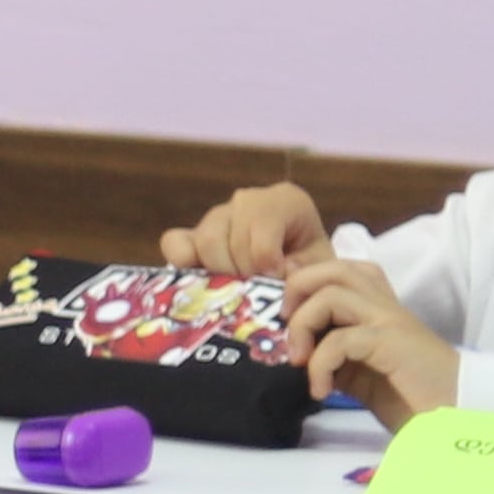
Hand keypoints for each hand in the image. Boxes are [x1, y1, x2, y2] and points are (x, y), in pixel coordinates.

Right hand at [166, 182, 330, 279]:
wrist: (299, 271)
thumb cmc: (310, 267)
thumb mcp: (319, 268)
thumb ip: (305, 271)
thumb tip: (275, 274)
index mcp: (284, 201)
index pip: (262, 230)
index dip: (267, 264)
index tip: (276, 281)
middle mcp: (247, 201)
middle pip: (232, 238)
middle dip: (242, 273)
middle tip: (254, 292)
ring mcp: (216, 216)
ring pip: (205, 242)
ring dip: (219, 274)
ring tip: (235, 289)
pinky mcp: (190, 235)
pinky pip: (174, 243)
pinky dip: (182, 264)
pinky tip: (202, 282)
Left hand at [277, 261, 462, 422]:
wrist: (455, 416)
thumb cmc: (409, 397)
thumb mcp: (357, 371)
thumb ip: (330, 352)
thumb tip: (292, 346)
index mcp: (378, 308)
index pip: (338, 270)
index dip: (303, 285)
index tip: (283, 319)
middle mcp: (385, 306)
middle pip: (333, 268)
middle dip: (296, 291)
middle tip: (285, 330)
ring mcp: (390, 322)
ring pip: (332, 294)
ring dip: (302, 327)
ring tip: (299, 362)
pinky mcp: (392, 344)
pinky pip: (341, 338)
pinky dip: (320, 364)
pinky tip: (322, 390)